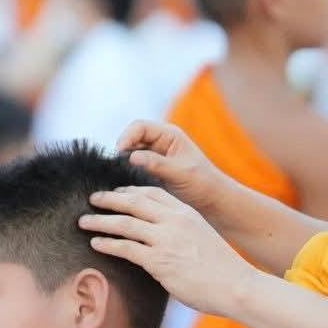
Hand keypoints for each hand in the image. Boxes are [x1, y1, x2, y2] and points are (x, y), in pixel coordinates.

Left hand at [80, 184, 254, 316]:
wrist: (238, 286)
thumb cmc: (222, 269)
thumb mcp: (202, 238)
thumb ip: (181, 232)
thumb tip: (161, 237)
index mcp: (187, 213)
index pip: (154, 193)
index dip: (131, 190)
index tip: (117, 192)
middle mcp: (175, 221)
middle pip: (134, 201)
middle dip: (110, 198)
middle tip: (92, 198)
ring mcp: (166, 239)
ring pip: (125, 223)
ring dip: (100, 221)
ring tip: (83, 221)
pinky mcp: (159, 260)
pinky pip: (126, 247)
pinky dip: (108, 243)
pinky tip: (96, 243)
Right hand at [113, 119, 227, 216]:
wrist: (211, 200)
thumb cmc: (202, 183)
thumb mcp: (180, 173)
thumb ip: (156, 164)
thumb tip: (131, 156)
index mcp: (169, 134)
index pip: (139, 126)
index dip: (126, 136)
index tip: (119, 153)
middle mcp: (160, 141)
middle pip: (132, 137)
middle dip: (123, 149)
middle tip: (116, 166)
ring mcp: (155, 154)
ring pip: (130, 151)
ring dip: (124, 160)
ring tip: (119, 174)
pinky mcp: (151, 167)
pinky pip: (133, 163)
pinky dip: (127, 169)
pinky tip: (125, 180)